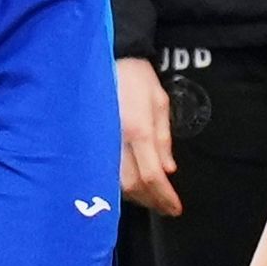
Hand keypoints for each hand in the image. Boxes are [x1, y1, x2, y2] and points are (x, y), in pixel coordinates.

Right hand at [116, 57, 181, 216]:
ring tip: (150, 198)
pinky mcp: (91, 139)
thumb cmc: (137, 77)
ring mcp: (101, 140)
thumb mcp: (160, 102)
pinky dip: (118, 184)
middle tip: (165, 207)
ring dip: (134, 196)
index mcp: (137, 130)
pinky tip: (128, 186)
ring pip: (115, 183)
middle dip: (150, 201)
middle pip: (132, 185)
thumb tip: (168, 169)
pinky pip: (104, 171)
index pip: (152, 175)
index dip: (164, 197)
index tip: (175, 208)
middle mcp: (117, 140)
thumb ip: (163, 138)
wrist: (109, 57)